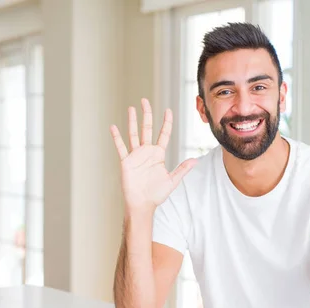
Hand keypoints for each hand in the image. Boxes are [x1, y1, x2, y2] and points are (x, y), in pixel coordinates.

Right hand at [110, 98, 196, 214]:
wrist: (142, 204)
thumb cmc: (156, 194)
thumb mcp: (172, 181)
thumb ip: (182, 169)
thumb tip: (196, 160)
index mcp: (158, 154)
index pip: (163, 134)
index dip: (166, 122)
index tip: (167, 110)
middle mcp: (146, 152)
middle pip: (147, 129)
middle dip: (147, 114)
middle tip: (145, 101)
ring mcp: (135, 156)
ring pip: (133, 134)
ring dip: (132, 121)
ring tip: (131, 108)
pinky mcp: (126, 162)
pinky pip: (121, 147)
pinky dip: (116, 137)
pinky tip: (113, 127)